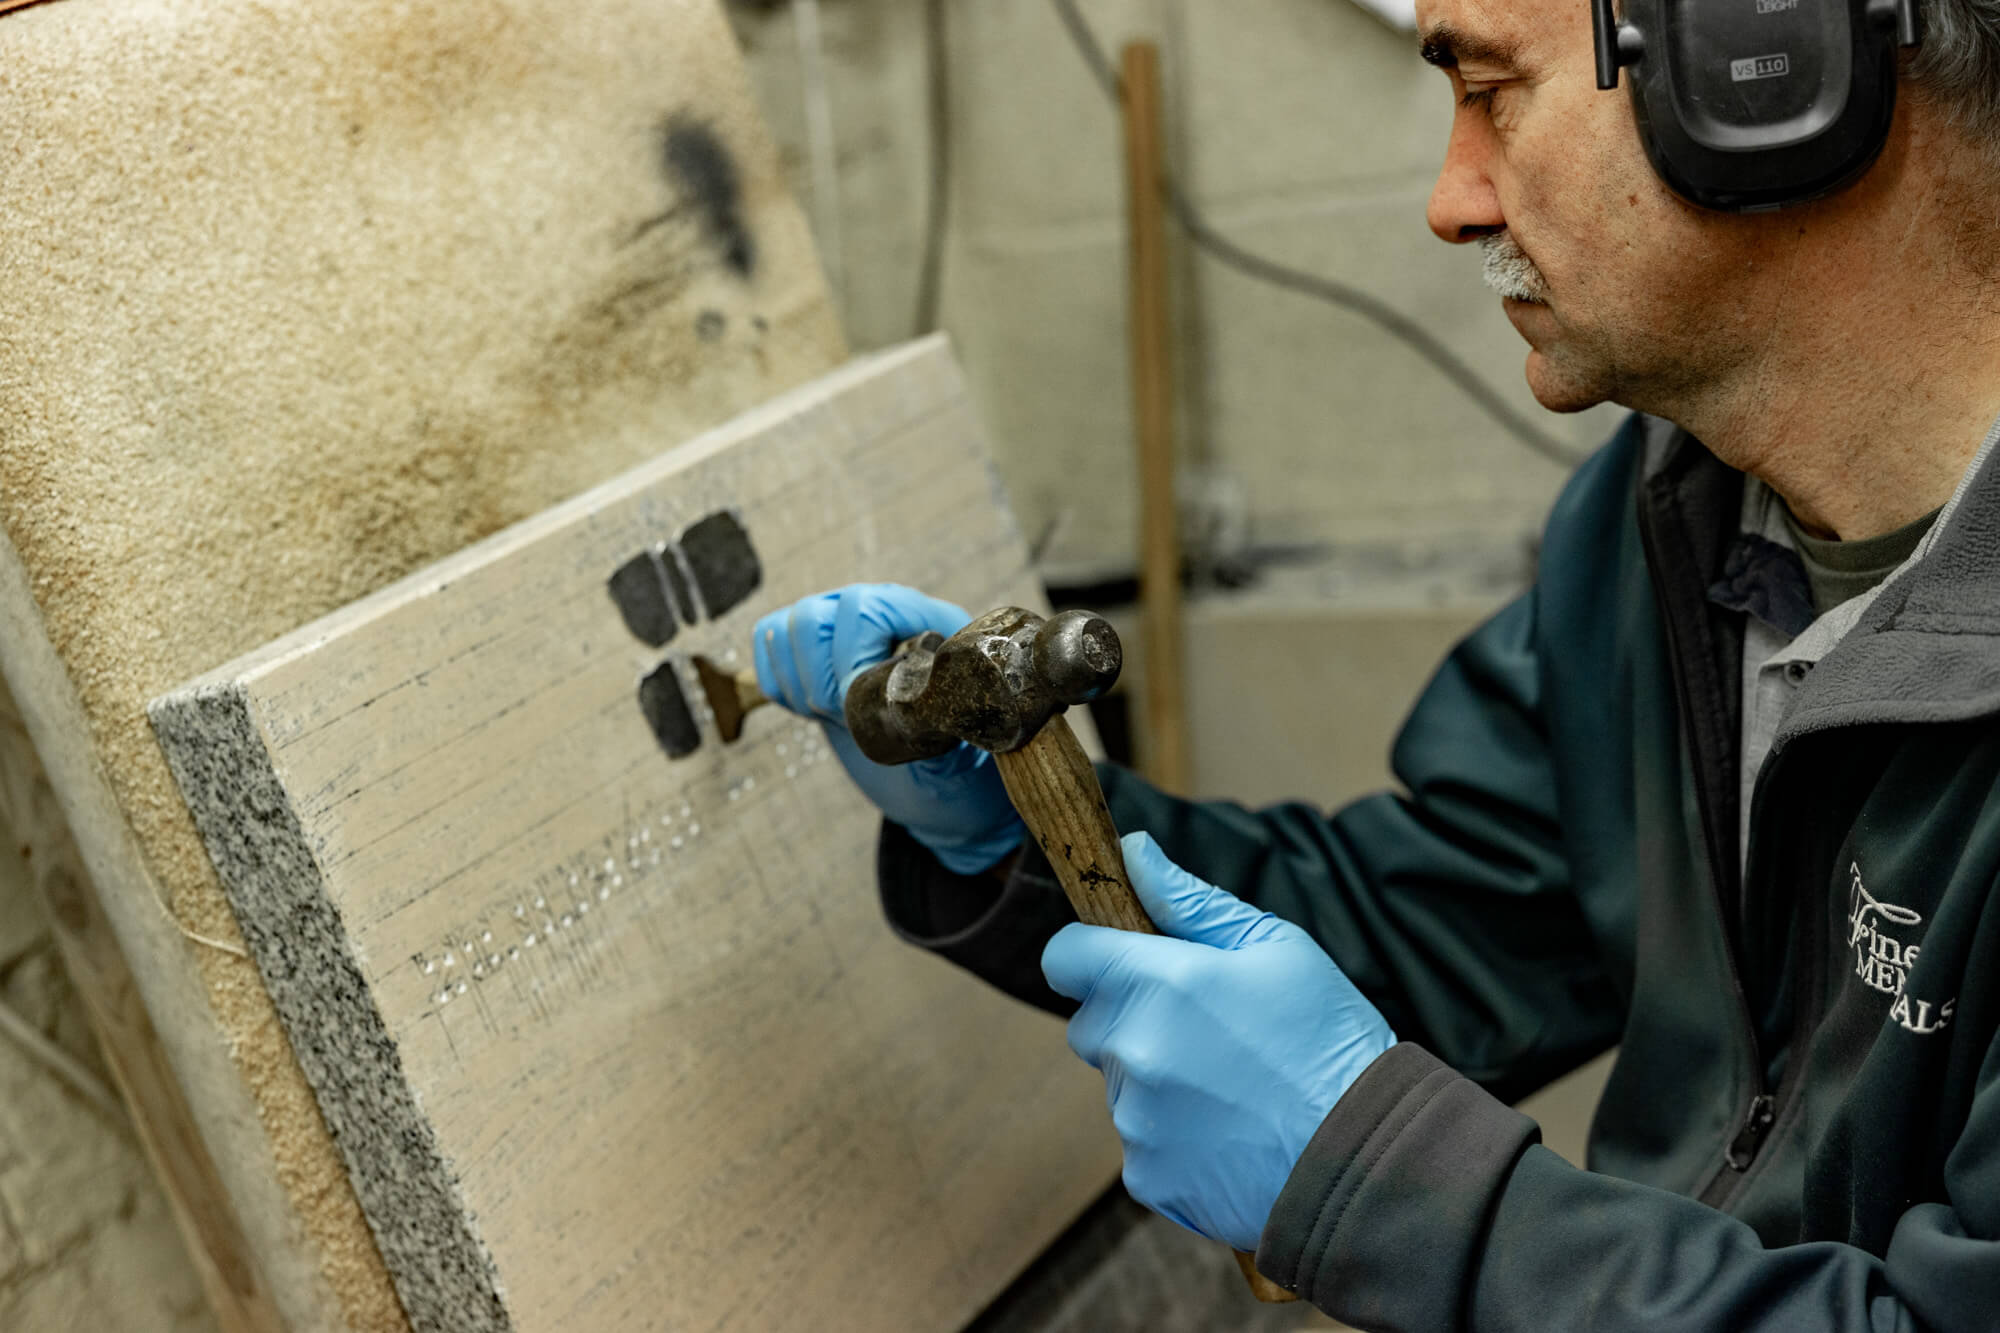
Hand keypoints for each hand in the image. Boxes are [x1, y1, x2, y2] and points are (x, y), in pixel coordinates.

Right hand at [753, 584, 1024, 873]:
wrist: (939, 784)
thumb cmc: (961, 768)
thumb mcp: (960, 755)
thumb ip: (937, 726)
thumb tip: (908, 701)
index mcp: (933, 624)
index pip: (866, 608)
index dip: (849, 659)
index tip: (856, 708)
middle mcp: (887, 613)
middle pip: (814, 616)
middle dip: (818, 680)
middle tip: (843, 719)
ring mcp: (847, 627)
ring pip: (787, 627)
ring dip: (799, 683)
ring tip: (834, 717)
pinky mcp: (815, 648)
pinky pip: (771, 639)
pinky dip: (779, 683)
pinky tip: (815, 710)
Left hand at [1041, 833, 1394, 1252]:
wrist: (1369, 1156)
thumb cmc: (1330, 1041)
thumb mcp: (1275, 948)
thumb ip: (1191, 901)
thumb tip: (1133, 852)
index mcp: (1160, 984)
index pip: (1066, 957)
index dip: (1090, 953)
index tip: (1123, 960)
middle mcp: (1135, 1051)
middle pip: (1092, 1023)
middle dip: (1131, 1018)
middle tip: (1205, 1029)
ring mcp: (1136, 1119)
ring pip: (1118, 1084)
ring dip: (1154, 1079)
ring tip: (1231, 1086)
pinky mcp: (1148, 1175)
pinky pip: (1140, 1140)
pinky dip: (1172, 1136)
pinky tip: (1230, 1131)